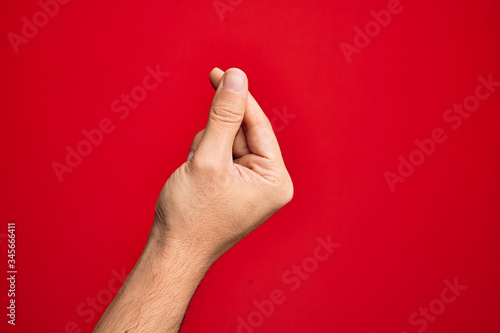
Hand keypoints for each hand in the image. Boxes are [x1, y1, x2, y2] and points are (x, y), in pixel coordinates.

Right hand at [151, 67, 292, 261]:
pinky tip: (195, 178)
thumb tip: (236, 78)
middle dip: (214, 137)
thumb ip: (223, 116)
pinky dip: (204, 158)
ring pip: (227, 142)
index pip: (258, 126)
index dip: (238, 99)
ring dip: (206, 149)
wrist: (173, 251)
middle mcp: (269, 182)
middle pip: (242, 133)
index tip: (221, 72)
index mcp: (275, 180)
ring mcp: (251, 185)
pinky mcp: (235, 185)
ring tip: (196, 175)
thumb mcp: (208, 159)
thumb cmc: (192, 215)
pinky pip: (221, 156)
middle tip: (199, 155)